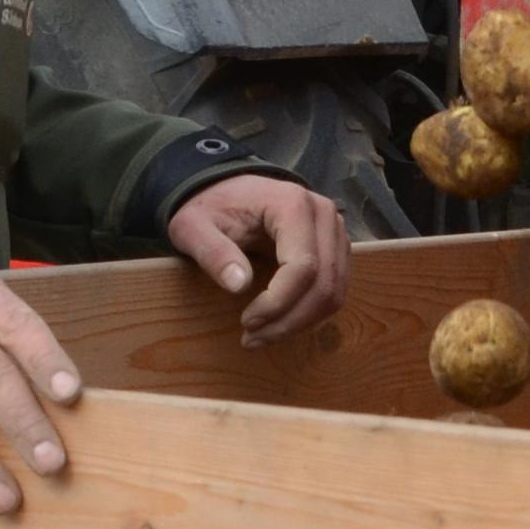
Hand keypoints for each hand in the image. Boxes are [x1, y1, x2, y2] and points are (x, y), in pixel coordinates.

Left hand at [169, 172, 350, 343]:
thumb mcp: (193, 227)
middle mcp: (325, 215)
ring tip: (263, 335)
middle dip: (290, 319)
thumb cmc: (209, 208)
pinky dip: (311, 312)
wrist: (224, 190)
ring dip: (302, 321)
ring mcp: (335, 231)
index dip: (278, 302)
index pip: (303, 266)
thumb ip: (213, 253)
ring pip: (335, 291)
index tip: (247, 322)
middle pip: (324, 282)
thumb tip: (239, 285)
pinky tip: (281, 321)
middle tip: (253, 338)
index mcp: (293, 205)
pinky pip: (335, 288)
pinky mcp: (336, 246)